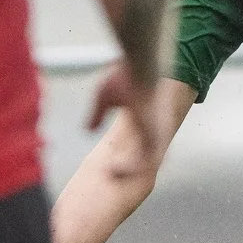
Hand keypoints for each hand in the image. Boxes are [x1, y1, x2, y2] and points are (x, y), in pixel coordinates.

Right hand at [85, 60, 173, 176]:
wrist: (142, 65)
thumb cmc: (126, 76)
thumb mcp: (105, 97)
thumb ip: (97, 114)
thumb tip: (87, 130)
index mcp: (146, 123)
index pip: (141, 148)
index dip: (130, 159)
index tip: (114, 167)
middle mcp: (154, 131)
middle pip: (146, 160)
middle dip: (131, 171)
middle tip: (112, 177)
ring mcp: (156, 134)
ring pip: (145, 164)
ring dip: (127, 172)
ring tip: (110, 176)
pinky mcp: (153, 135)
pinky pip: (144, 161)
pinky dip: (129, 168)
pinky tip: (113, 171)